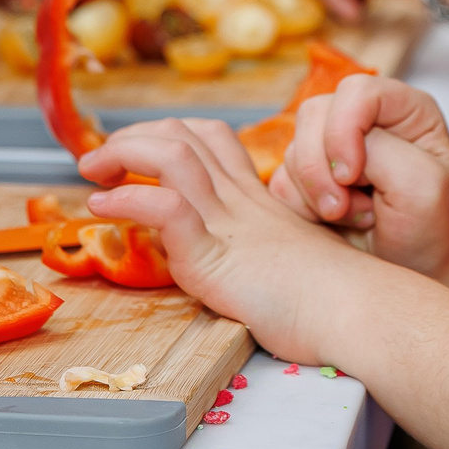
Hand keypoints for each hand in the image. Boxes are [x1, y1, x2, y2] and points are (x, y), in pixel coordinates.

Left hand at [80, 117, 368, 364]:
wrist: (354, 313)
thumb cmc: (330, 299)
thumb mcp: (289, 259)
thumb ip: (258, 250)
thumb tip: (236, 262)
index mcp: (256, 200)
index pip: (212, 139)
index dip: (169, 134)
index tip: (139, 151)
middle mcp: (239, 202)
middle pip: (183, 135)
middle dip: (134, 136)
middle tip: (101, 159)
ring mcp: (227, 225)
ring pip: (172, 156)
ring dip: (123, 153)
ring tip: (93, 171)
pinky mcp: (215, 257)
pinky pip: (167, 209)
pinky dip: (128, 200)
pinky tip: (105, 208)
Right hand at [270, 75, 448, 282]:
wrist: (416, 272)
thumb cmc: (430, 229)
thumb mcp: (422, 185)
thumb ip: (381, 152)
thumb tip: (336, 153)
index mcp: (404, 108)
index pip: (357, 91)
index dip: (344, 129)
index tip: (353, 176)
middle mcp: (366, 120)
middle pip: (314, 114)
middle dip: (322, 168)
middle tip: (344, 207)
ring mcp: (333, 148)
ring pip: (293, 149)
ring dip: (316, 193)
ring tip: (354, 216)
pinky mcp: (309, 178)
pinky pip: (281, 182)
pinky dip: (301, 208)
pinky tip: (335, 222)